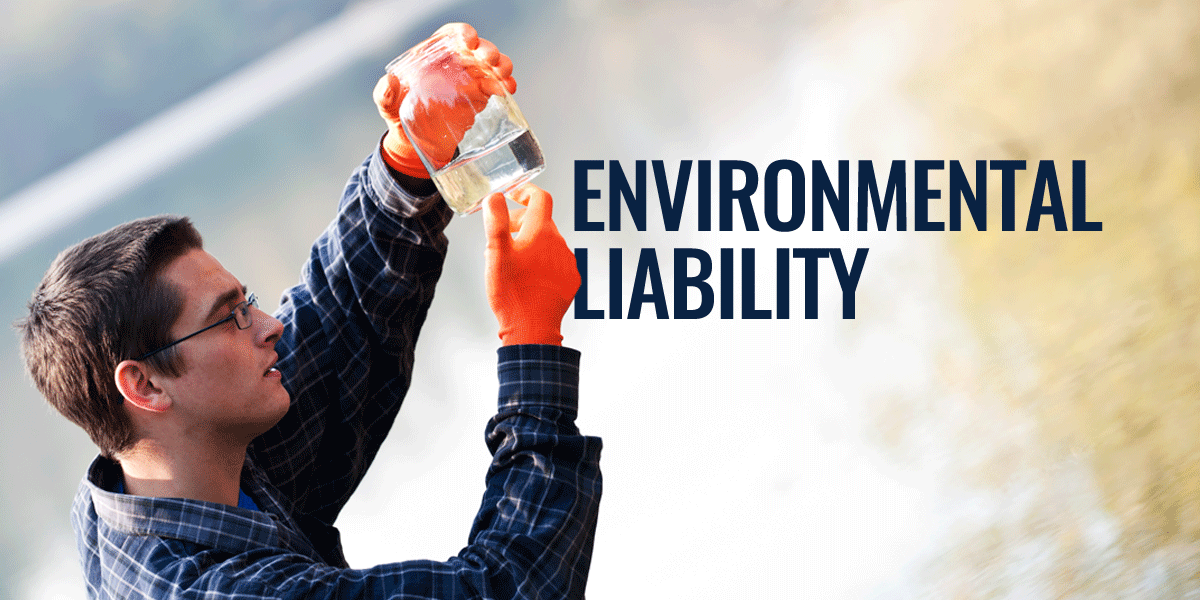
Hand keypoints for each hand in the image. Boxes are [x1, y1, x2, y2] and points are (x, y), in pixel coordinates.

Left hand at [373, 23, 516, 177]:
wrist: (414, 145)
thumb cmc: (398, 117)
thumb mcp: (387, 106)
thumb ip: (385, 94)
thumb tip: (390, 82)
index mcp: (432, 57)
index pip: (450, 36)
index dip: (462, 33)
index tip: (469, 41)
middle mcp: (453, 64)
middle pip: (476, 49)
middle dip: (487, 51)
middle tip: (490, 61)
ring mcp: (469, 80)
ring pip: (491, 65)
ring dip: (501, 66)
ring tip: (504, 75)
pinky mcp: (480, 98)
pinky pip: (497, 86)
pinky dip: (506, 85)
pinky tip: (509, 90)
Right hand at [483, 185, 579, 345]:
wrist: (532, 329)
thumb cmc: (512, 293)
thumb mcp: (496, 254)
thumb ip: (495, 221)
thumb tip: (494, 197)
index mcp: (541, 233)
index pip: (540, 198)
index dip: (526, 191)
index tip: (514, 194)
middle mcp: (559, 243)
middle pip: (541, 221)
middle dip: (521, 222)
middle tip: (502, 235)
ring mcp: (567, 262)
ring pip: (548, 243)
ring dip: (531, 244)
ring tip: (512, 262)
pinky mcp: (571, 279)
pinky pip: (556, 262)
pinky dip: (542, 262)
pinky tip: (528, 276)